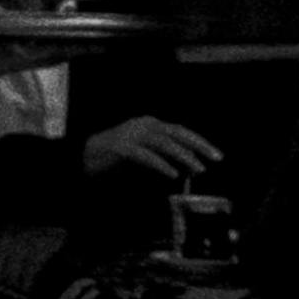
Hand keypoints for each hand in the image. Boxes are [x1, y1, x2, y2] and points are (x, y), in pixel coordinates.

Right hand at [86, 116, 224, 183]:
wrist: (82, 158)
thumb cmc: (115, 158)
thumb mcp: (144, 153)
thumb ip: (164, 155)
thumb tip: (191, 165)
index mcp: (149, 125)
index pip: (180, 131)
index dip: (199, 142)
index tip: (216, 154)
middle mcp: (142, 126)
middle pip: (176, 133)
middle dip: (198, 146)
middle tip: (215, 159)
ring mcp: (131, 135)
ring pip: (164, 143)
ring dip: (183, 156)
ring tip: (198, 169)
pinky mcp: (121, 148)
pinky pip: (146, 156)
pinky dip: (161, 165)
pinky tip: (172, 174)